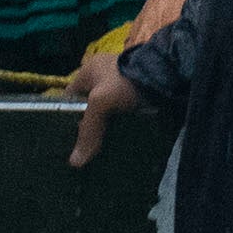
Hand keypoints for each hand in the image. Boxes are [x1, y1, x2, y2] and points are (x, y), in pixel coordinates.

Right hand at [67, 0, 206, 167]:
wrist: (166, 73)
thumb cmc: (125, 82)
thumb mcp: (100, 102)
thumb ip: (88, 130)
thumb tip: (75, 162)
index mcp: (89, 70)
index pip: (70, 97)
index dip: (66, 116)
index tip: (69, 139)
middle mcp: (105, 75)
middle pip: (90, 106)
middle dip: (91, 126)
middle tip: (88, 148)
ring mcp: (124, 84)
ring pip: (109, 112)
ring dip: (109, 127)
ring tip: (105, 149)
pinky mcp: (141, 94)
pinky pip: (127, 113)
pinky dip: (125, 125)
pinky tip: (124, 140)